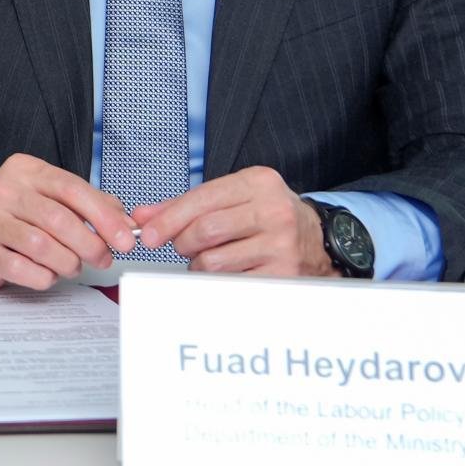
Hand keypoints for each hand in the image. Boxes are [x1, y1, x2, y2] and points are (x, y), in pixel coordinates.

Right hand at [0, 153, 140, 289]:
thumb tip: (126, 223)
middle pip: (59, 219)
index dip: (104, 216)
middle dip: (90, 245)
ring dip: (68, 263)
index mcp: (24, 170)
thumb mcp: (49, 197)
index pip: (71, 188)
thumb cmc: (15, 216)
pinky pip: (26, 270)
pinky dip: (45, 277)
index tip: (125, 239)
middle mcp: (3, 190)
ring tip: (70, 266)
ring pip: (43, 247)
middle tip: (103, 259)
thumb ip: (88, 204)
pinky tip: (45, 273)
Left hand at [134, 167, 332, 276]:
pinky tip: (225, 271)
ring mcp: (281, 244)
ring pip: (214, 260)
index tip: (149, 232)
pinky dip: (218, 280)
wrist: (320, 240)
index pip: (201, 199)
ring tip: (207, 258)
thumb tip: (145, 216)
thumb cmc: (269, 216)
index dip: (169, 218)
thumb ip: (187, 204)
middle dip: (183, 242)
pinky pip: (232, 282)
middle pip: (205, 230)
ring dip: (199, 264)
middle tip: (183, 246)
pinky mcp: (284, 274)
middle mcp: (273, 211)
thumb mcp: (234, 197)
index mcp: (258, 183)